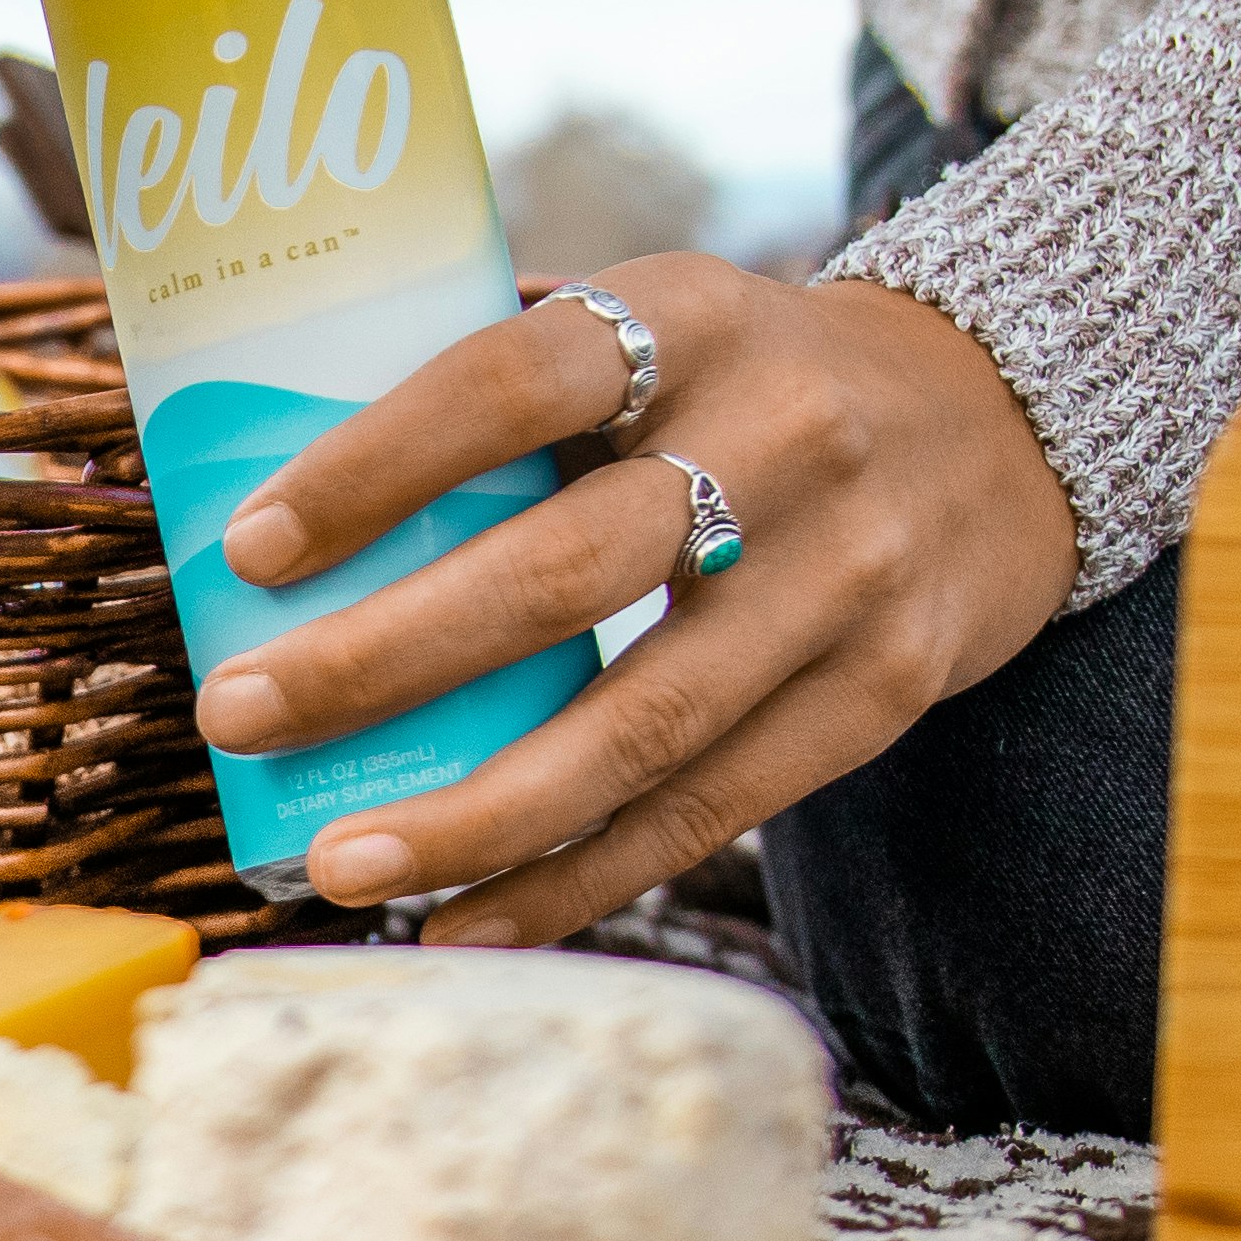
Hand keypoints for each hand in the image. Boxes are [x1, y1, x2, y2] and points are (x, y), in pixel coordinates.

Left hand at [187, 253, 1079, 939]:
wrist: (1002, 423)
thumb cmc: (743, 384)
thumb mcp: (656, 323)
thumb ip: (505, 382)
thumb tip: (267, 484)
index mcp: (692, 318)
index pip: (513, 384)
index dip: (378, 466)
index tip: (251, 550)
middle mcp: (783, 438)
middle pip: (567, 572)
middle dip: (386, 658)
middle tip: (238, 715)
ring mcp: (846, 576)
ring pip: (643, 724)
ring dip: (479, 814)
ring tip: (343, 866)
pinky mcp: (882, 691)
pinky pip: (712, 810)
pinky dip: (577, 879)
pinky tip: (467, 922)